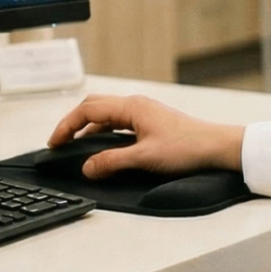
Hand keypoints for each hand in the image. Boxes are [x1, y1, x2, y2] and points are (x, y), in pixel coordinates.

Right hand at [46, 93, 244, 180]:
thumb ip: (112, 161)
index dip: (66, 126)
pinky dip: (104, 133)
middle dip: (73, 123)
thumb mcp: (144, 158)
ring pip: (106, 115)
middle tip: (59, 142)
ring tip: (76, 146)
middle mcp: (135, 105)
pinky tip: (103, 148)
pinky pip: (118, 123)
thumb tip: (87, 167)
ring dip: (88, 128)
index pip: (87, 110)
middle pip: (93, 107)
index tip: (54, 143)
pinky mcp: (150, 122)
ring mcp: (143, 112)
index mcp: (130, 107)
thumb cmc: (187, 148)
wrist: (216, 147)